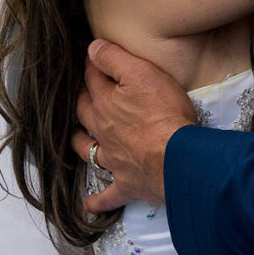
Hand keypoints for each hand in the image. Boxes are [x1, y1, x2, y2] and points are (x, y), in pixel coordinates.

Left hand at [72, 39, 198, 215]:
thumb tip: (90, 48)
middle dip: (82, 101)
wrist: (177, 157)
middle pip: (85, 113)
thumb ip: (114, 59)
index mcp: (105, 103)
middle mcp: (102, 131)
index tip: (91, 58)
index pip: (92, 80)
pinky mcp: (127, 184)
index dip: (91, 66)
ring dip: (80, 143)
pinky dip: (96, 202)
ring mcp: (113, 159)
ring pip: (87, 150)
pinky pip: (107, 197)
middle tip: (83, 93)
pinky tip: (89, 206)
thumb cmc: (164, 113)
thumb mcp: (142, 73)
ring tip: (76, 138)